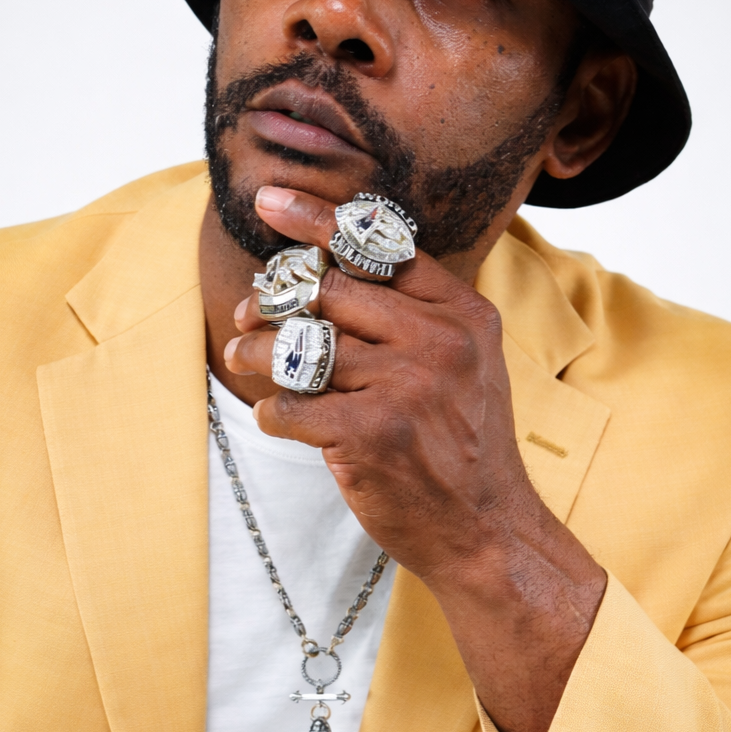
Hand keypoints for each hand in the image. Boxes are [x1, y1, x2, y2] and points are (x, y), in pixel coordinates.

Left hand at [225, 186, 605, 731]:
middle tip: (245, 310)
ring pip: (300, 346)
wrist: (488, 530)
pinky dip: (273, 411)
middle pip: (329, 290)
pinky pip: (290, 406)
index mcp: (461, 313)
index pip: (379, 246)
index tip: (269, 201)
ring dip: (257, 350)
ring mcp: (406, 386)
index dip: (317, 219)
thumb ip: (418, 314)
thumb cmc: (463, 445)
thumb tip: (332, 271)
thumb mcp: (467, 363)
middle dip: (274, 297)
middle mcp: (438, 340)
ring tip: (242, 354)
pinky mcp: (370, 435)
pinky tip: (279, 418)